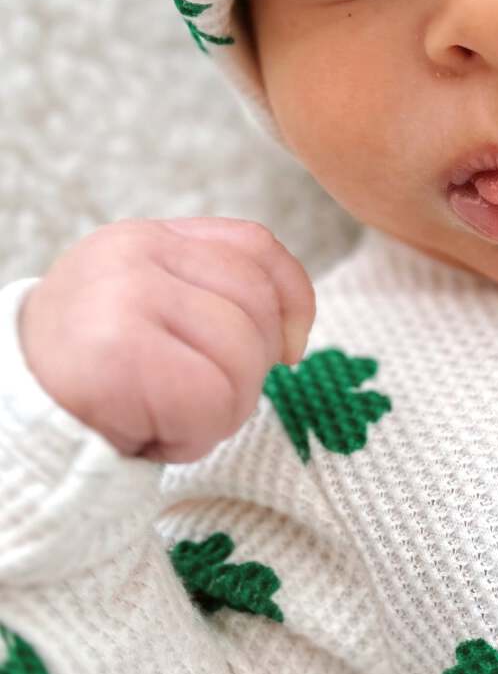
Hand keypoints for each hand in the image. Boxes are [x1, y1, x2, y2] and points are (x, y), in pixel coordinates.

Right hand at [18, 217, 315, 464]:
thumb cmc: (90, 383)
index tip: (290, 350)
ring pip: (243, 357)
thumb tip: (291, 334)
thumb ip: (210, 298)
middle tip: (196, 403)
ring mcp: (125, 298)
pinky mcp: (117, 356)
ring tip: (166, 419)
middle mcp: (135, 254)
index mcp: (146, 238)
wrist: (5, 432)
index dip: (293, 299)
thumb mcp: (149, 316)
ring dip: (220, 411)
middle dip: (248, 372)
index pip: (255, 246)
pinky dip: (194, 436)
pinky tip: (151, 436)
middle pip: (257, 305)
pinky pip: (211, 400)